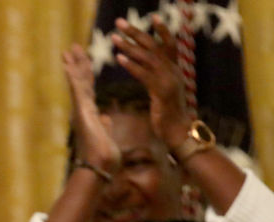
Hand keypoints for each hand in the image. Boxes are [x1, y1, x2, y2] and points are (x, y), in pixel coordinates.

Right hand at [62, 44, 118, 172]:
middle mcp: (83, 110)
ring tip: (69, 50)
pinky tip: (69, 64)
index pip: (88, 88)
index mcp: (91, 114)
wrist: (101, 166)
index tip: (84, 59)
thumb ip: (104, 124)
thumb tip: (105, 118)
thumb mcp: (108, 136)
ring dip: (73, 65)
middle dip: (78, 63)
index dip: (86, 73)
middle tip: (73, 47)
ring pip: (77, 82)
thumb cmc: (105, 156)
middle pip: (81, 81)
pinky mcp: (82, 111)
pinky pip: (77, 90)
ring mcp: (81, 110)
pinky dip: (73, 76)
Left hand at [111, 15, 192, 149]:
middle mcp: (173, 72)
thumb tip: (148, 71)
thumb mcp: (163, 94)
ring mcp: (168, 81)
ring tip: (114, 38)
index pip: (169, 44)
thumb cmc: (168, 116)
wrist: (178, 133)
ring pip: (148, 58)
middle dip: (137, 32)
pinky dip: (132, 66)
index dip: (161, 30)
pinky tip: (119, 58)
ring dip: (129, 46)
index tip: (152, 16)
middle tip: (120, 22)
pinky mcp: (161, 92)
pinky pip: (145, 75)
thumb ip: (156, 80)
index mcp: (175, 71)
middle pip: (155, 46)